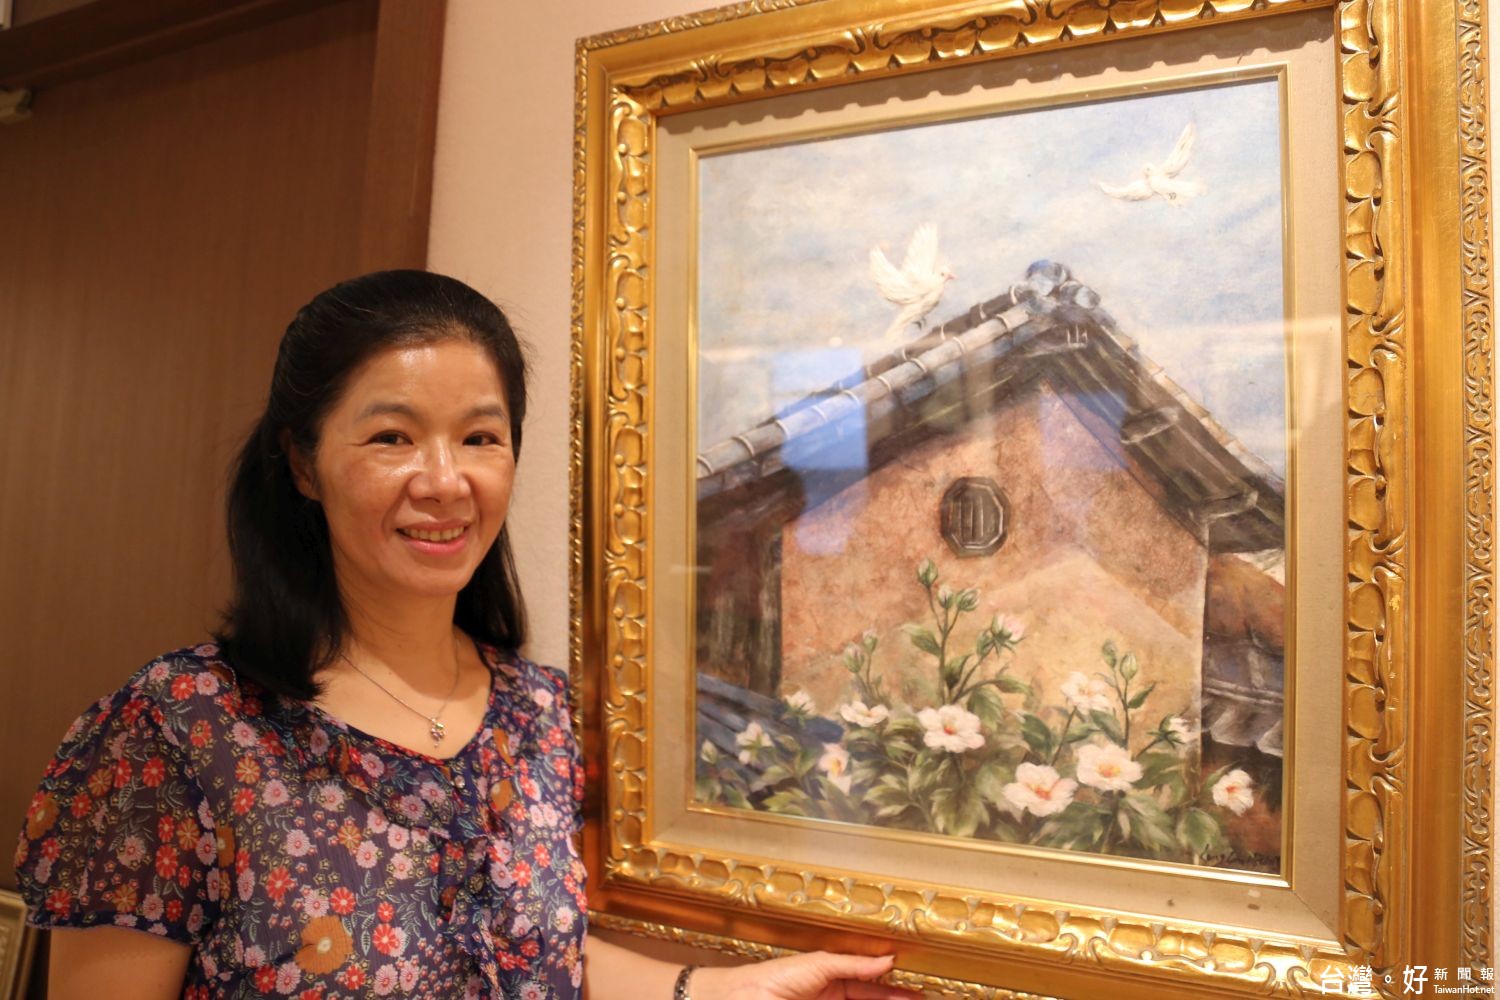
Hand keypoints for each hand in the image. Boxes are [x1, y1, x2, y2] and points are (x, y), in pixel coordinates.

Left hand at [694, 952, 920, 999]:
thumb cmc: (772, 979)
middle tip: (925, 998)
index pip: (870, 983)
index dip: (895, 985)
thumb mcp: (818, 965)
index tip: (919, 987)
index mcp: (831, 978)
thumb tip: (887, 958)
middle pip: (873, 998)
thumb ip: (853, 963)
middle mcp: (833, 996)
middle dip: (898, 998)